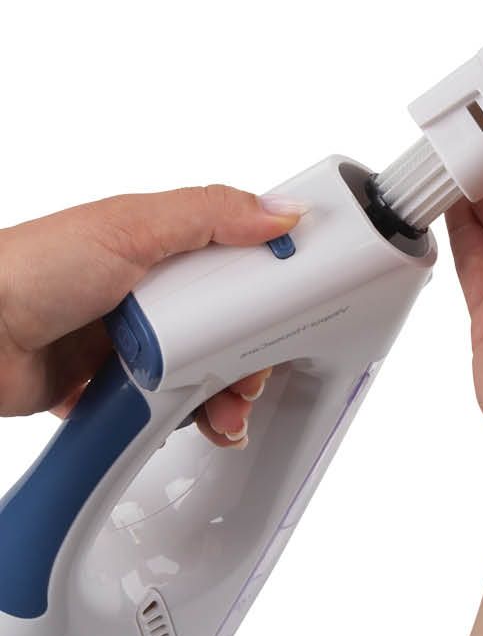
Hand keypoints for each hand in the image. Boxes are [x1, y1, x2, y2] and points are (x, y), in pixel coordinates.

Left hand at [0, 186, 304, 446]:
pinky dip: (185, 417)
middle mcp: (151, 290)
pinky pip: (163, 406)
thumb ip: (211, 214)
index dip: (273, 281)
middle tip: (259, 370)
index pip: (240, 257)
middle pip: (229, 321)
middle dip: (253, 350)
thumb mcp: (133, 225)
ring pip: (202, 368)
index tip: (300, 303)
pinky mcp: (108, 387)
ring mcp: (132, 340)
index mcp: (163, 243)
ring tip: (228, 410)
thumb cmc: (30, 268)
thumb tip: (282, 212)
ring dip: (224, 391)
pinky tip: (196, 422)